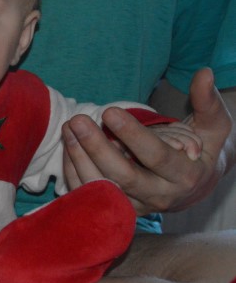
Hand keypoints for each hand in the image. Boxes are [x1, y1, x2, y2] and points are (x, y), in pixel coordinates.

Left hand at [62, 68, 231, 214]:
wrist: (193, 188)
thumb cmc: (203, 150)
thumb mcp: (214, 127)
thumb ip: (208, 102)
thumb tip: (204, 73)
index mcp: (184, 176)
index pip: (156, 156)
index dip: (132, 135)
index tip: (110, 111)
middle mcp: (159, 196)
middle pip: (123, 176)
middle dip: (97, 148)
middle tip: (78, 120)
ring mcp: (135, 206)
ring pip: (101, 187)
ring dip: (80, 157)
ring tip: (69, 127)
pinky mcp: (116, 208)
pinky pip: (89, 193)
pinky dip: (74, 170)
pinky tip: (69, 144)